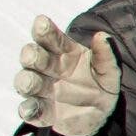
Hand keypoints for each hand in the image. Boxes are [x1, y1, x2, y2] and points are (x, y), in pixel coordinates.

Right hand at [14, 16, 119, 135]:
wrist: (102, 113)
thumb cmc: (100, 83)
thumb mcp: (109, 70)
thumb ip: (106, 55)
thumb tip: (102, 36)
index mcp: (64, 52)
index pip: (50, 38)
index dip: (44, 30)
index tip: (42, 23)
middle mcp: (48, 68)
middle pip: (33, 57)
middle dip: (31, 55)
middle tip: (32, 56)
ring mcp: (42, 89)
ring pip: (26, 81)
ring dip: (26, 81)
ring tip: (30, 82)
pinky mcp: (41, 111)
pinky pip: (29, 110)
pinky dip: (27, 109)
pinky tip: (29, 109)